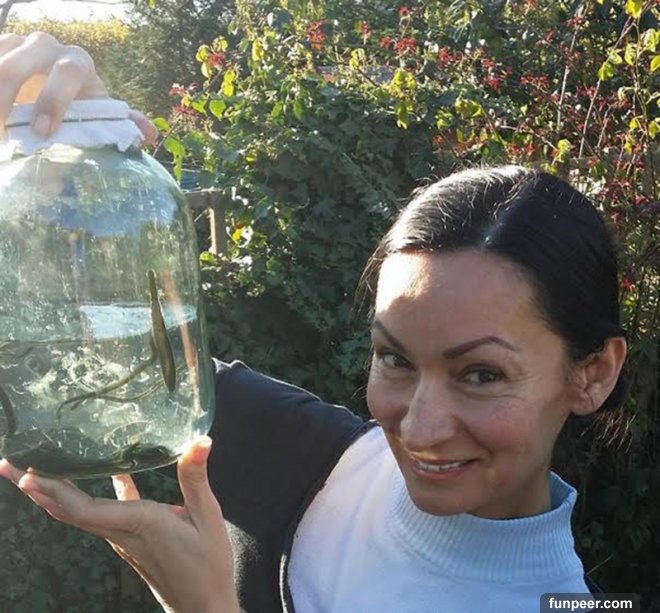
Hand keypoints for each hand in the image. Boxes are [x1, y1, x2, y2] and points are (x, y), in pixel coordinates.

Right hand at [0, 32, 156, 143]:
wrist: (51, 98)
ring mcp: (17, 44)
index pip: (68, 71)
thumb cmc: (79, 109)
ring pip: (0, 60)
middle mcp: (47, 45)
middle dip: (10, 95)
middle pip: (24, 60)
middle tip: (2, 131)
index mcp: (78, 61)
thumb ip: (121, 123)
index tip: (42, 131)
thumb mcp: (99, 115)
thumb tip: (148, 135)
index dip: (54, 99)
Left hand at [0, 437, 239, 612]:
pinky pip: (107, 514)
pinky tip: (115, 473)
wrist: (204, 608)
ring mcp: (123, 539)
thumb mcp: (207, 518)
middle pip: (68, 510)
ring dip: (54, 492)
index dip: (52, 491)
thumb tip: (201, 440)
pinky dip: (100, 493)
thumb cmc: (208, 565)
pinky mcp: (133, 540)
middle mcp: (122, 532)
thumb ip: (197, 478)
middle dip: (36, 488)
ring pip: (79, 513)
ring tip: (36, 469)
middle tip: (9, 464)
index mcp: (137, 523)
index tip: (26, 474)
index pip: (83, 509)